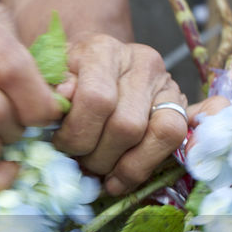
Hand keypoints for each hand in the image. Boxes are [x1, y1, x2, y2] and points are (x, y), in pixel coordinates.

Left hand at [50, 34, 188, 193]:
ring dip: (116, 165)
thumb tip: (62, 98)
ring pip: (148, 136)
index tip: (60, 143)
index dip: (76, 133)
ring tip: (96, 168)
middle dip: (95, 155)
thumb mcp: (51, 82)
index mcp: (102, 51)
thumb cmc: (70, 79)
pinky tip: (117, 180)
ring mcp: (165, 83)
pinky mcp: (180, 105)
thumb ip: (51, 91)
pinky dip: (140, 168)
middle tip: (78, 160)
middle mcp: (140, 62)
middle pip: (124, 125)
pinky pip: (170, 140)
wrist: (99, 69)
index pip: (96, 99)